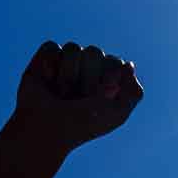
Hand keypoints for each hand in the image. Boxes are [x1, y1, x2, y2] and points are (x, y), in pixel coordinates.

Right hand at [12, 40, 143, 152]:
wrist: (45, 130)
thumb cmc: (82, 125)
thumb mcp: (115, 115)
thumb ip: (132, 93)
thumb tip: (128, 65)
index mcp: (111, 79)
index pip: (115, 63)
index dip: (106, 81)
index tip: (99, 101)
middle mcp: (91, 67)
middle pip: (94, 52)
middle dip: (85, 79)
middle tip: (77, 100)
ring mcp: (69, 62)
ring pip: (73, 49)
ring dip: (67, 76)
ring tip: (62, 93)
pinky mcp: (48, 58)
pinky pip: (52, 47)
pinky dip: (49, 65)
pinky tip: (47, 81)